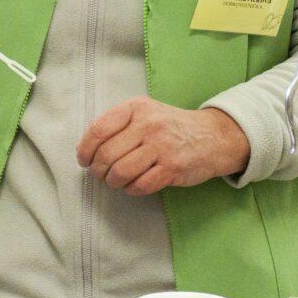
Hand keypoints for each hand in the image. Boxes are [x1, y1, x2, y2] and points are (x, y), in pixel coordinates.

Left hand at [75, 97, 249, 195]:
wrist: (213, 136)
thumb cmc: (171, 126)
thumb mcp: (145, 112)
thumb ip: (119, 124)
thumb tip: (89, 148)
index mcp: (136, 108)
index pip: (98, 130)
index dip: (85, 149)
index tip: (84, 160)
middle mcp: (147, 124)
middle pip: (107, 155)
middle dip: (98, 170)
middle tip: (100, 175)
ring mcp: (161, 146)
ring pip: (121, 172)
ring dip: (113, 182)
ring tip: (115, 181)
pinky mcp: (172, 167)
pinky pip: (140, 185)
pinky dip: (131, 189)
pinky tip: (133, 185)